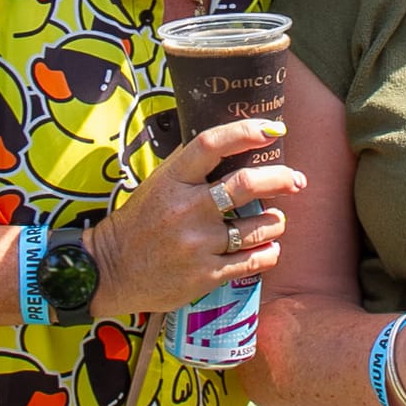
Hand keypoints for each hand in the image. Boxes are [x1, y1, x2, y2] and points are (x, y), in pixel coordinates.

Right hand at [87, 118, 296, 316]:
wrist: (109, 271)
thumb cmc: (139, 223)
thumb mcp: (157, 185)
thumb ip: (191, 167)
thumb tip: (234, 143)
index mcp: (172, 179)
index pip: (212, 144)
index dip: (246, 132)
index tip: (273, 129)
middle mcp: (186, 208)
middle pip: (246, 184)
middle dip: (280, 178)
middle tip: (296, 180)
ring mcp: (197, 244)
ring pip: (257, 226)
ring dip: (276, 221)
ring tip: (276, 220)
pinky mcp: (204, 275)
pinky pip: (253, 260)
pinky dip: (269, 252)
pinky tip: (269, 248)